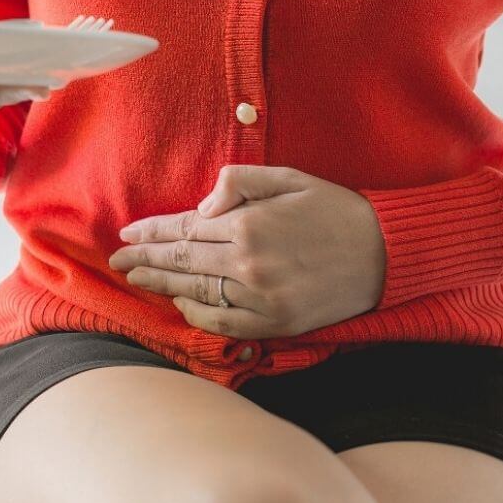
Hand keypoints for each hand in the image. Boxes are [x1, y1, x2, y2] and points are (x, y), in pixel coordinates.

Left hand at [108, 165, 387, 338]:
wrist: (385, 253)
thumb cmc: (336, 210)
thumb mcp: (289, 179)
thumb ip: (240, 183)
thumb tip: (203, 205)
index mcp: (248, 224)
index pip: (186, 228)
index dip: (153, 232)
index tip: (129, 234)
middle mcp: (247, 263)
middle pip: (181, 262)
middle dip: (145, 259)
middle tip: (117, 261)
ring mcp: (259, 298)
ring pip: (195, 292)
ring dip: (161, 285)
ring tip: (136, 279)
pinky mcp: (274, 323)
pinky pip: (221, 321)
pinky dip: (196, 314)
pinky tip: (179, 304)